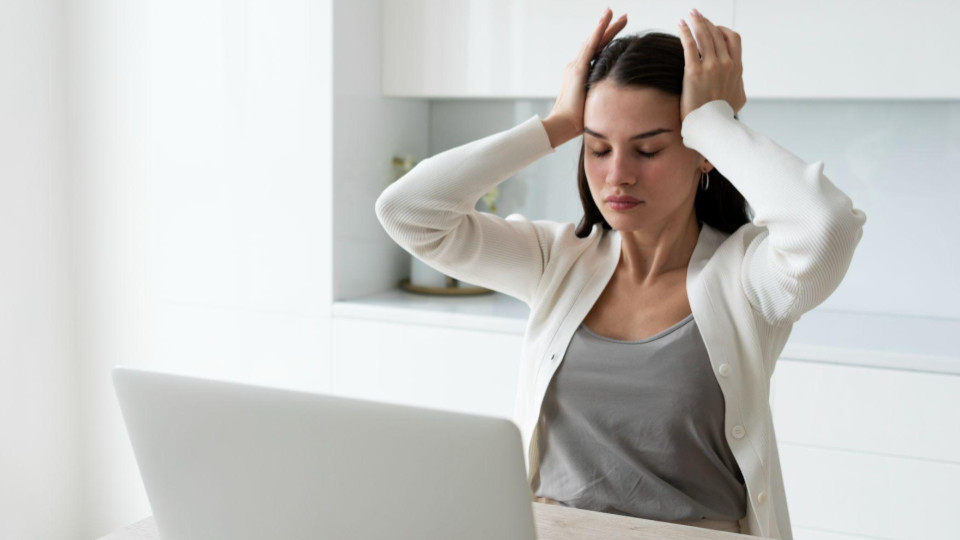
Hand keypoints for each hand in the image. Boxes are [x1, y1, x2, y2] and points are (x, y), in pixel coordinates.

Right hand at [543, 7, 627, 147]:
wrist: (563, 126)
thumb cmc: (579, 122)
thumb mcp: (594, 105)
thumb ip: (602, 98)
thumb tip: (617, 102)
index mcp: (580, 75)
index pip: (597, 54)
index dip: (608, 42)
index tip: (620, 32)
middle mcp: (576, 67)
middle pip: (596, 44)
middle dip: (610, 29)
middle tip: (623, 17)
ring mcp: (576, 66)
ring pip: (593, 41)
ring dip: (605, 25)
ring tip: (615, 12)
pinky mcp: (578, 69)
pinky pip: (590, 46)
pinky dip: (598, 31)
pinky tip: (605, 20)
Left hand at [677, 9, 745, 122]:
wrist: (712, 126)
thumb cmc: (723, 114)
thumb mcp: (739, 97)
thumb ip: (738, 83)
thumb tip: (737, 80)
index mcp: (737, 67)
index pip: (732, 38)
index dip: (721, 29)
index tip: (712, 27)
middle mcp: (726, 63)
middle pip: (716, 33)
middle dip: (706, 21)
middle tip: (697, 14)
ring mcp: (710, 67)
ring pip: (704, 35)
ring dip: (696, 22)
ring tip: (689, 16)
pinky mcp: (694, 72)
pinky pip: (690, 45)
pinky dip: (685, 32)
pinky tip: (680, 25)